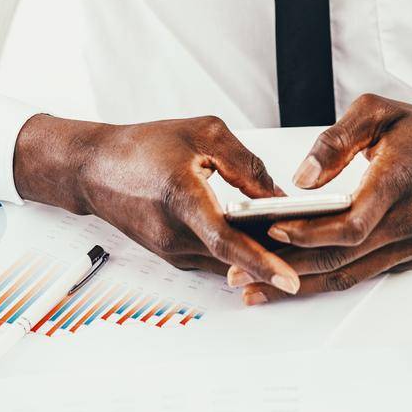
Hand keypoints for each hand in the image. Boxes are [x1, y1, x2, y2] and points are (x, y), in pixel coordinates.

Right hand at [12, 112, 300, 294]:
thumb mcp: (203, 134)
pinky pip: (214, 258)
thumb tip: (279, 196)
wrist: (95, 168)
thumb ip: (245, 163)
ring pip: (226, 262)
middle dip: (276, 257)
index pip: (227, 240)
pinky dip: (239, 252)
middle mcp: (174, 233)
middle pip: (235, 256)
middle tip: (316, 252)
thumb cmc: (144, 146)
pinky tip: (262, 239)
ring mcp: (171, 250)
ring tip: (299, 244)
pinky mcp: (172, 254)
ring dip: (259, 256)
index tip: (292, 277)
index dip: (262, 261)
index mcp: (181, 198)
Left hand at [226, 92, 411, 303]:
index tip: (270, 232)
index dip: (308, 234)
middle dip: (288, 269)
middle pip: (343, 258)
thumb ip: (334, 141)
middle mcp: (411, 221)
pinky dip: (327, 279)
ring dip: (302, 284)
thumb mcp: (376, 111)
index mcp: (400, 181)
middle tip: (241, 274)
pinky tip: (295, 279)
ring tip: (255, 288)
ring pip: (351, 274)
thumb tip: (301, 179)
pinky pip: (365, 273)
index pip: (350, 224)